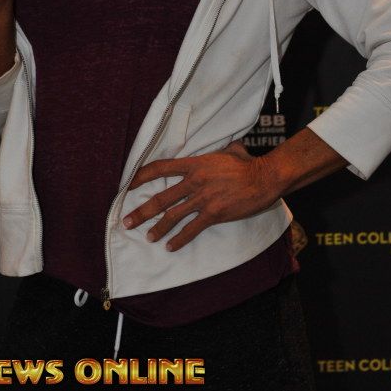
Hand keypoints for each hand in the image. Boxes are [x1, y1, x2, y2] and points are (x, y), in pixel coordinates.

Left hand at [122, 140, 282, 251]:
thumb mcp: (228, 150)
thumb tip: (222, 144)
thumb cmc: (247, 163)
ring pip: (173, 216)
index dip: (142, 176)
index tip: (128, 185)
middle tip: (127, 221)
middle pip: (161, 198)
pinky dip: (179, 239)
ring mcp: (203, 198)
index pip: (161, 168)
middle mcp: (195, 181)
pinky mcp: (214, 213)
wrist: (264, 178)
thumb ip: (217, 150)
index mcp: (195, 164)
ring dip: (157, 228)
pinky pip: (191, 229)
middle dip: (141, 211)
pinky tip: (170, 246)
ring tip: (147, 237)